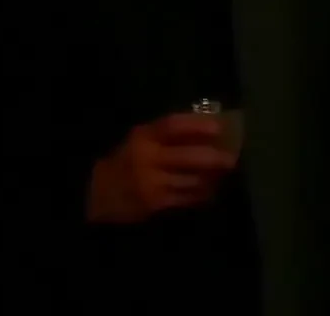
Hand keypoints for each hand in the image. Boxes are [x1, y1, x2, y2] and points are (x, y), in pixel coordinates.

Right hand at [87, 113, 236, 224]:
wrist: (97, 193)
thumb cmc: (125, 162)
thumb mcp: (139, 141)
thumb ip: (165, 135)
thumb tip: (205, 128)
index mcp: (142, 137)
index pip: (172, 126)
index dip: (197, 126)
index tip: (218, 128)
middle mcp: (147, 158)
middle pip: (188, 156)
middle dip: (213, 158)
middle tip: (231, 158)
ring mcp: (152, 183)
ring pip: (191, 180)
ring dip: (211, 178)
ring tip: (222, 174)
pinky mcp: (156, 204)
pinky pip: (187, 198)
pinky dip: (201, 194)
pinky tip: (208, 190)